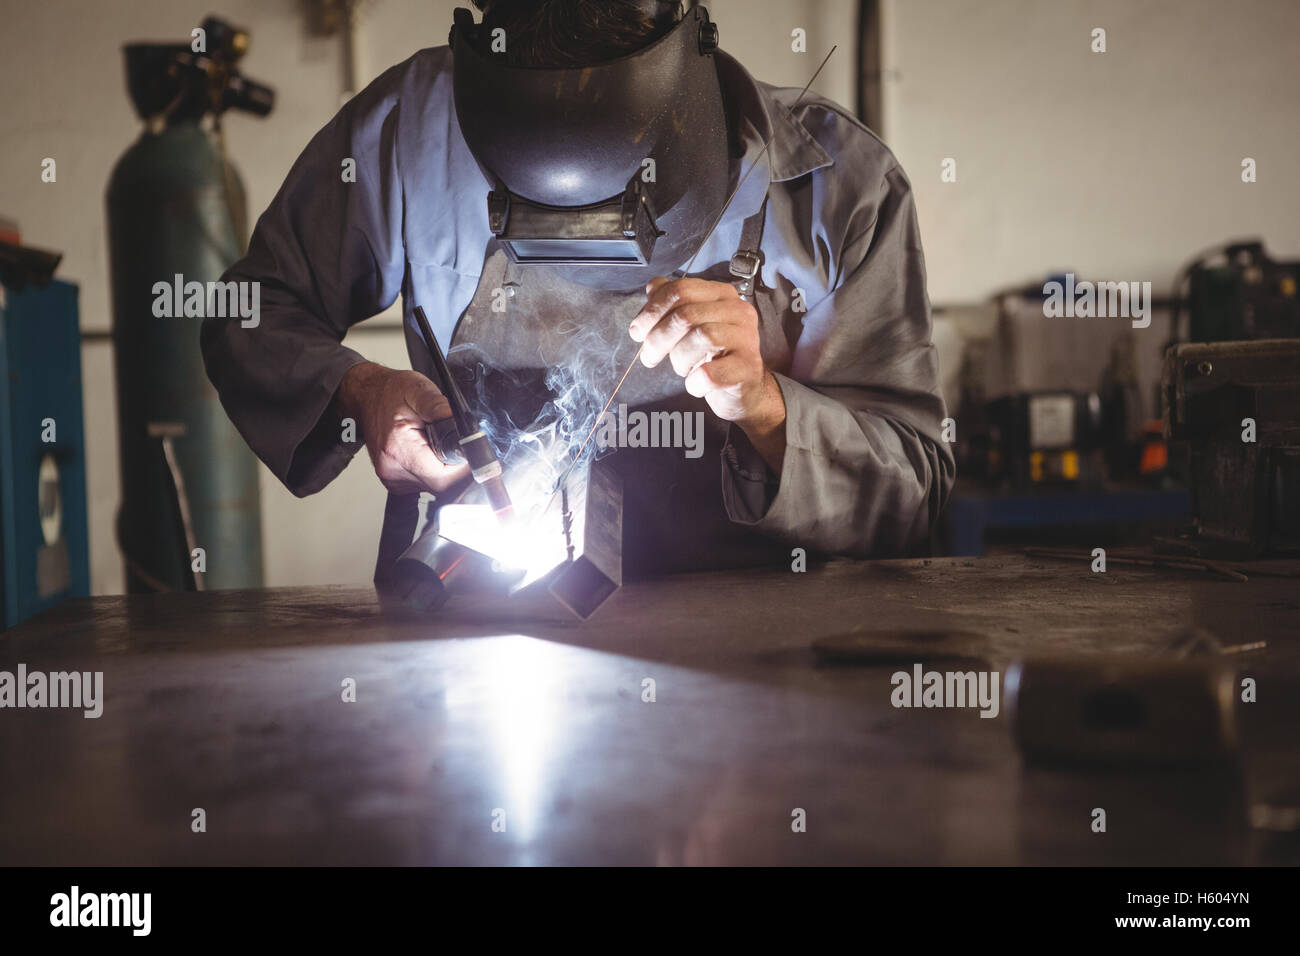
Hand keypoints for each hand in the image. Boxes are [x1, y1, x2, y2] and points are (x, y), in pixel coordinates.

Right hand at [336, 361, 469, 494]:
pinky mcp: (392, 480)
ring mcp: (390, 477)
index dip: (460, 468)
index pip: (443, 477)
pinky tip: (424, 453)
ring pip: (431, 487)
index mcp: (399, 448)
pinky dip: (428, 471)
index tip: (463, 451)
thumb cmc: (391, 392)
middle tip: (447, 443)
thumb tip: (463, 427)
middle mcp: (392, 468)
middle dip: (452, 468)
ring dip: (439, 470)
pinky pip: (421, 484)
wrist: (368, 395)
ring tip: (431, 444)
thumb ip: (440, 408)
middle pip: (439, 486)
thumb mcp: (419, 390)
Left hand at [628, 277, 786, 469]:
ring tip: (681, 368)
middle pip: (686, 314)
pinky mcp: (748, 368)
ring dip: (679, 359)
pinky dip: (694, 382)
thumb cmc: (713, 355)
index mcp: (721, 295)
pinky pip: (710, 373)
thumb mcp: (691, 325)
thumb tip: (652, 288)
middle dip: (658, 338)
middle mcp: (738, 311)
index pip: (680, 290)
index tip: (638, 332)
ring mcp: (747, 338)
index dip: (652, 311)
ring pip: (701, 337)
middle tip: (649, 357)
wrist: (744, 388)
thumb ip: (673, 304)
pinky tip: (695, 384)